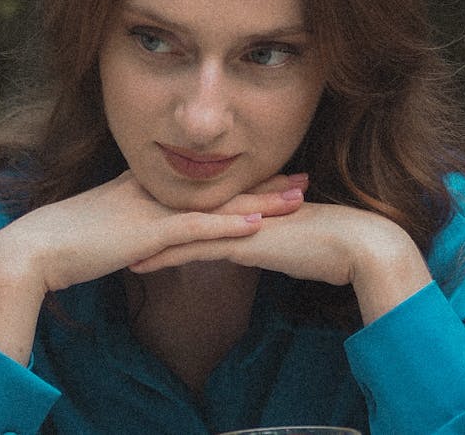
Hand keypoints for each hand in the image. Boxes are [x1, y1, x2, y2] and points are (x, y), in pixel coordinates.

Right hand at [0, 170, 308, 292]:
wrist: (32, 250)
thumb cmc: (60, 247)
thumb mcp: (101, 233)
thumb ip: (128, 233)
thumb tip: (145, 246)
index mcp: (144, 191)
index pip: (202, 181)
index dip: (239, 180)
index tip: (272, 175)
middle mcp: (154, 194)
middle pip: (219, 186)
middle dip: (263, 184)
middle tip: (304, 179)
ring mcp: (152, 210)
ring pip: (217, 204)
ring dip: (260, 202)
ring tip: (299, 198)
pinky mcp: (147, 233)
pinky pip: (196, 229)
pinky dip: (229, 226)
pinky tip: (258, 226)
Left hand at [127, 200, 431, 322]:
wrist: (357, 245)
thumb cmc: (331, 245)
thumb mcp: (289, 239)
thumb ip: (267, 237)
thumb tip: (251, 245)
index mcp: (246, 199)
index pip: (196, 200)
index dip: (162, 204)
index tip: (132, 209)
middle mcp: (236, 205)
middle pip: (179, 207)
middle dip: (141, 215)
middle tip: (106, 221)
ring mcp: (237, 221)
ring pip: (180, 227)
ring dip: (143, 238)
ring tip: (111, 246)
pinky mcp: (242, 242)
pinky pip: (194, 248)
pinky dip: (163, 256)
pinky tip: (138, 266)